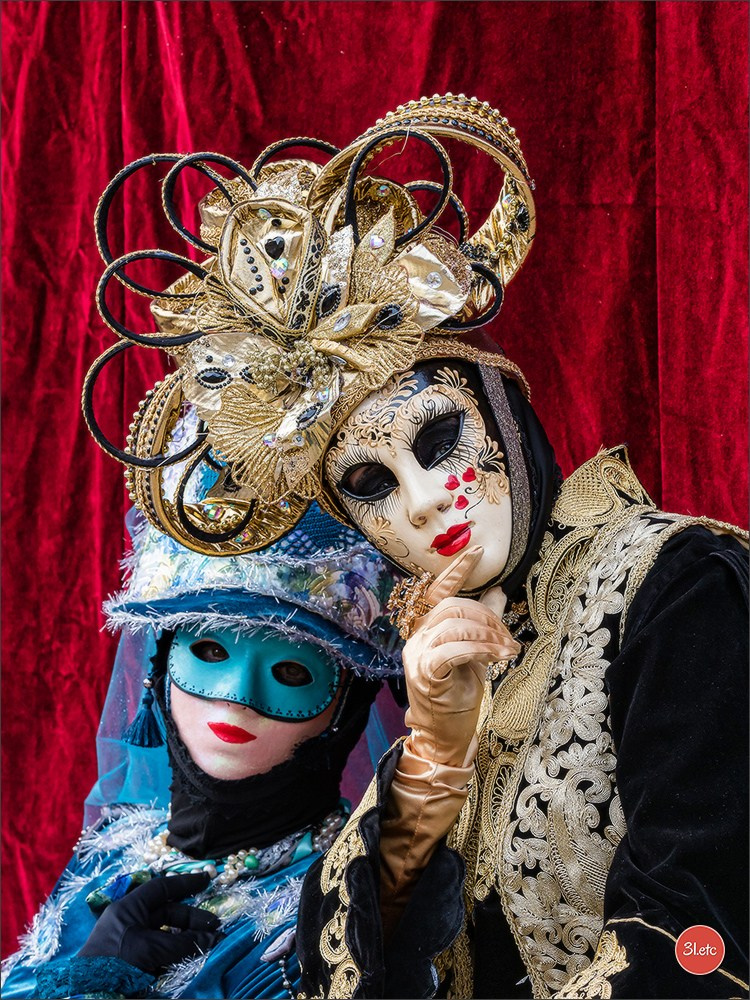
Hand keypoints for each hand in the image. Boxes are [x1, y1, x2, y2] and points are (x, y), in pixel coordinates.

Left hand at [79, 871, 221, 974]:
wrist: (88, 991)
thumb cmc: (115, 962)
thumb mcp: (151, 948)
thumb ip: (183, 942)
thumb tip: (212, 938)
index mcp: (129, 908)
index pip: (161, 888)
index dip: (185, 883)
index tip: (206, 880)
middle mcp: (130, 921)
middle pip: (167, 912)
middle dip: (191, 919)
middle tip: (213, 927)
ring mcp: (130, 942)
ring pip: (164, 934)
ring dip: (185, 939)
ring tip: (205, 944)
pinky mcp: (131, 963)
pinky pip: (158, 952)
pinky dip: (174, 954)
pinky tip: (188, 958)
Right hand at [402, 545, 519, 766]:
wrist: (444, 734)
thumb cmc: (457, 694)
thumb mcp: (475, 653)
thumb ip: (482, 623)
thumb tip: (498, 591)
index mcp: (427, 629)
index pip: (439, 591)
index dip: (458, 569)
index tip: (478, 550)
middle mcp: (418, 637)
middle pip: (454, 607)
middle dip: (489, 618)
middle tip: (510, 640)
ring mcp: (418, 654)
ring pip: (456, 625)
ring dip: (490, 635)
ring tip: (509, 651)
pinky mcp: (425, 672)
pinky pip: (454, 649)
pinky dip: (481, 649)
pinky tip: (500, 658)